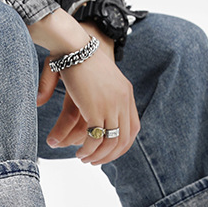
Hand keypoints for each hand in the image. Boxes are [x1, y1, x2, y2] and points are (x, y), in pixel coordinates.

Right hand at [32, 13, 138, 164]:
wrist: (74, 45)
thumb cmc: (81, 58)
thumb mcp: (100, 79)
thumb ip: (102, 98)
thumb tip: (94, 115)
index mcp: (126, 93)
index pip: (133, 128)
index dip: (122, 144)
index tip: (109, 152)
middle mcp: (123, 101)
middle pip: (123, 139)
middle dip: (110, 155)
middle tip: (95, 161)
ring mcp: (112, 106)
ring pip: (110, 142)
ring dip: (98, 155)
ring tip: (85, 159)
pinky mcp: (96, 109)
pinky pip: (96, 138)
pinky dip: (89, 150)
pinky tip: (80, 152)